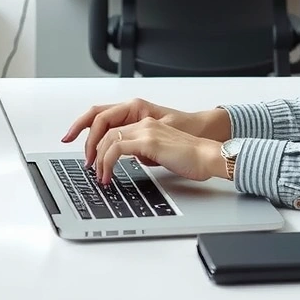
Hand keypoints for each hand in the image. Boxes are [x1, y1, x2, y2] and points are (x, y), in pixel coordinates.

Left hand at [93, 119, 225, 185]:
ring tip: (100, 176)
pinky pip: (117, 148)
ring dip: (99, 159)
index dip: (97, 140)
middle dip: (93, 150)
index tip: (91, 156)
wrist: (208, 157)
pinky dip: (107, 162)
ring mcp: (146, 131)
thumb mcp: (161, 153)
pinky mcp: (149, 141)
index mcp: (147, 124)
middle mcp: (144, 123)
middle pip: (106, 130)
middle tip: (91, 169)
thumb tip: (130, 161)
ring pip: (108, 138)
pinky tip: (108, 175)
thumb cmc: (191, 158)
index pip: (113, 126)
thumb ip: (145, 151)